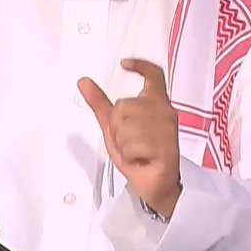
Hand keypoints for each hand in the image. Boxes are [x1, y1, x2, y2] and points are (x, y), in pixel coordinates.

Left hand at [78, 59, 181, 217]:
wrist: (155, 185)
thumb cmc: (139, 155)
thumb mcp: (114, 128)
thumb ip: (100, 104)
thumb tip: (83, 82)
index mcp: (156, 104)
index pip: (154, 75)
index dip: (140, 65)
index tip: (125, 64)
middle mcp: (165, 112)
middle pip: (124, 105)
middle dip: (117, 127)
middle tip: (129, 141)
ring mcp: (167, 128)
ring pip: (126, 125)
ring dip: (123, 144)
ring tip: (136, 151)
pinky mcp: (166, 146)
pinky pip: (132, 144)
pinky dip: (130, 155)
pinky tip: (141, 159)